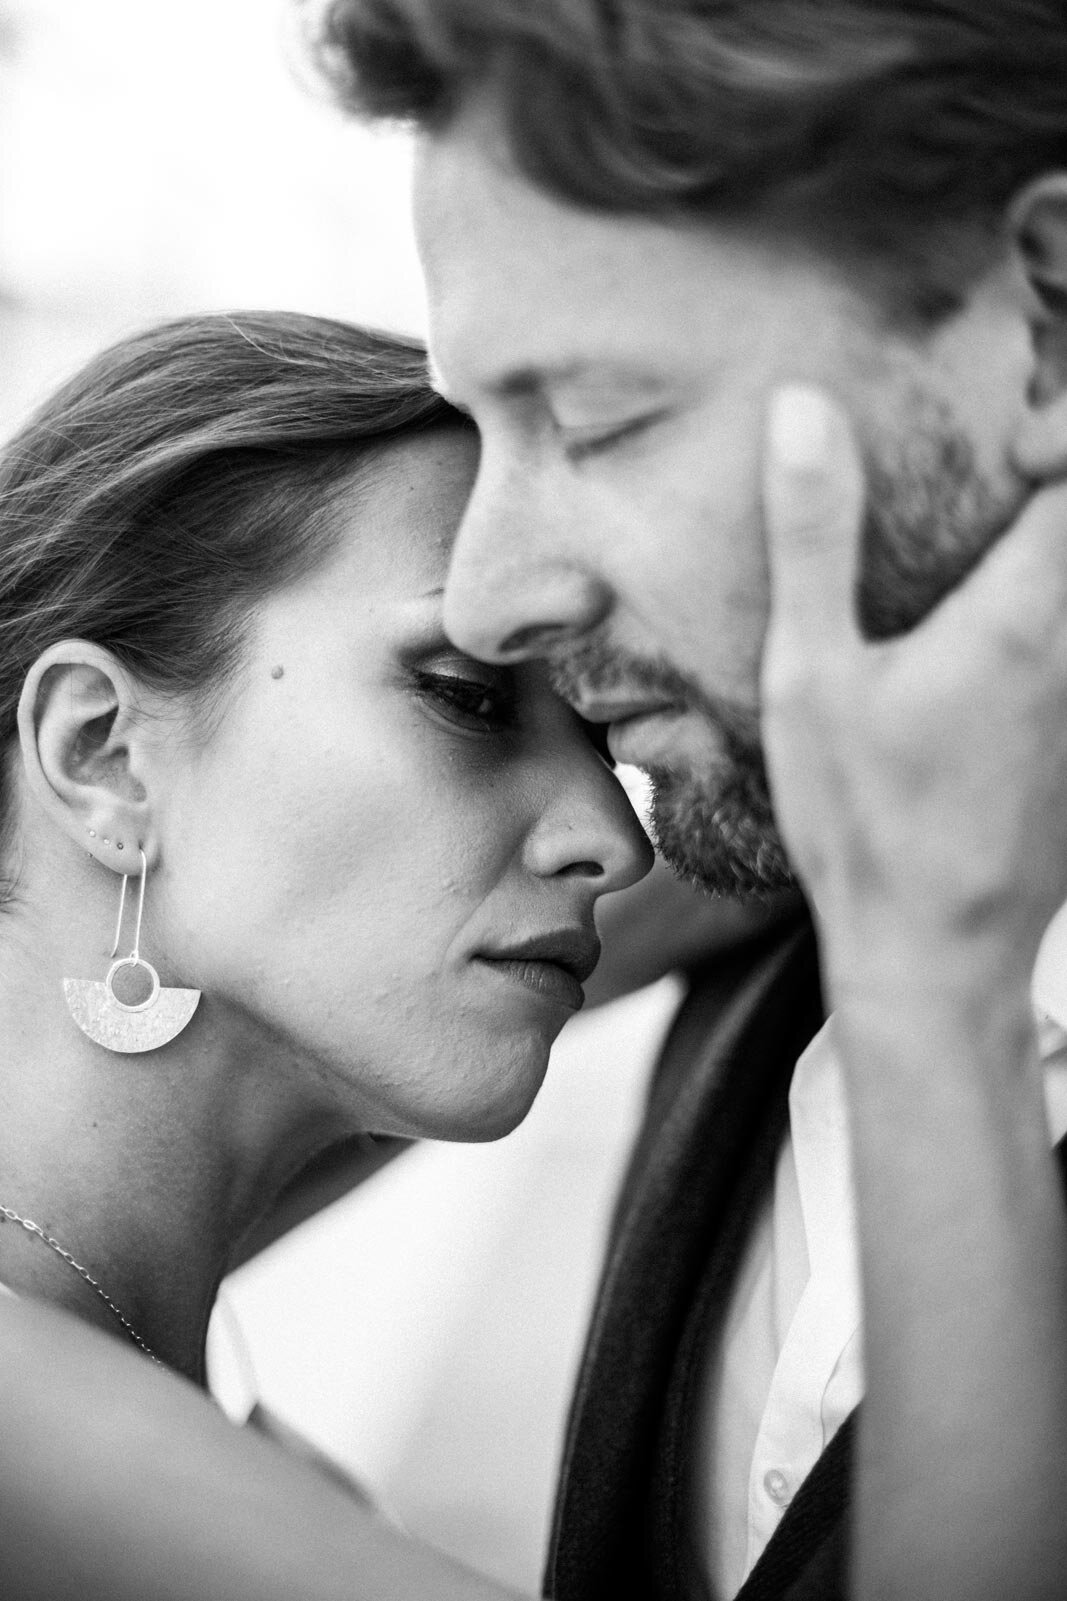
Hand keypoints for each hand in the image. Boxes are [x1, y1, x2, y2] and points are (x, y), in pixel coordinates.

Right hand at [760, 385, 1066, 986]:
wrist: (934, 955)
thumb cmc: (865, 824)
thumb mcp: (811, 676)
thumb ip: (813, 538)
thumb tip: (803, 411)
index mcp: (1022, 613)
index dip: (1050, 429)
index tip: (995, 437)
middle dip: (1043, 484)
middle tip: (987, 472)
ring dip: (1041, 556)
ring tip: (974, 552)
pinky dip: (1041, 621)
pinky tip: (974, 651)